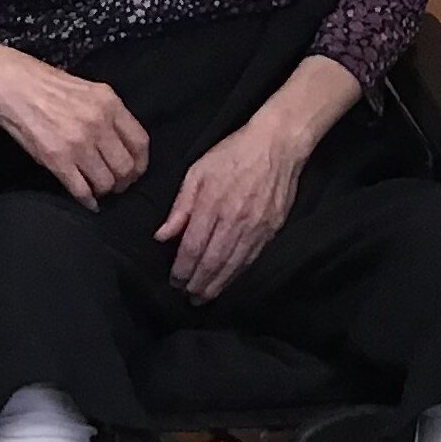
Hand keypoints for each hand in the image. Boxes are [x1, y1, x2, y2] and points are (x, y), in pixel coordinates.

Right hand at [0, 36, 148, 206]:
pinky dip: (87, 201)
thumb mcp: (87, 91)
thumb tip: (120, 144)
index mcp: (110, 103)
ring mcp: (78, 142)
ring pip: (105, 182)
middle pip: (126, 167)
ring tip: (97, 190)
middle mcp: (98, 123)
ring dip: (103, 191)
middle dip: (123, 182)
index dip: (140, 164)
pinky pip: (81, 190)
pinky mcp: (57, 159)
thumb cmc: (45, 86)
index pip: (140, 142)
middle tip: (115, 186)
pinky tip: (86, 201)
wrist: (11, 85)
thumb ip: (107, 114)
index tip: (135, 171)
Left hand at [155, 115, 309, 301]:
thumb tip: (163, 236)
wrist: (277, 144)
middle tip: (187, 295)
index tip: (174, 281)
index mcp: (213, 203)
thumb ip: (180, 207)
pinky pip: (251, 258)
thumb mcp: (197, 172)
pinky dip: (236, 274)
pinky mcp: (271, 229)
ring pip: (232, 264)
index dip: (182, 269)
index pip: (193, 247)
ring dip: (216, 284)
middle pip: (213, 261)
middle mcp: (235, 219)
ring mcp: (256, 226)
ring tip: (203, 297)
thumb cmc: (233, 153)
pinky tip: (226, 282)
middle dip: (197, 282)